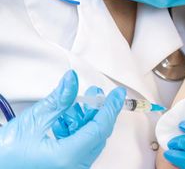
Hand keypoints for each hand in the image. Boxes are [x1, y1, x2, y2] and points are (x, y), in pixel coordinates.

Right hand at [0, 70, 125, 168]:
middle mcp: (73, 167)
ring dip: (85, 121)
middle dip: (97, 112)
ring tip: (73, 106)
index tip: (118, 94)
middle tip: (94, 94)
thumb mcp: (35, 120)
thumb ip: (59, 99)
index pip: (100, 128)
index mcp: (68, 157)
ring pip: (89, 141)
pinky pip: (80, 149)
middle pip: (97, 135)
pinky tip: (65, 121)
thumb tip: (72, 80)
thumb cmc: (6, 155)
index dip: (111, 108)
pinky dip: (77, 132)